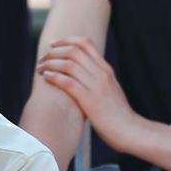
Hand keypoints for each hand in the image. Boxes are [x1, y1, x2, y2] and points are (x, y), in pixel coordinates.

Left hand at [35, 36, 140, 152]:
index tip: (53, 44)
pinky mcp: (90, 101)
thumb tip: (84, 75)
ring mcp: (97, 87)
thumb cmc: (119, 115)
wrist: (130, 131)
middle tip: (43, 58)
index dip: (66, 40)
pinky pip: (67, 82)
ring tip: (40, 68)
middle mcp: (102, 75)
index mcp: (107, 70)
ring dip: (50, 64)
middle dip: (54, 51)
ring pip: (68, 64)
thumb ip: (100, 80)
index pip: (85, 44)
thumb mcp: (112, 90)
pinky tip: (46, 78)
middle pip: (73, 51)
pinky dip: (53, 77)